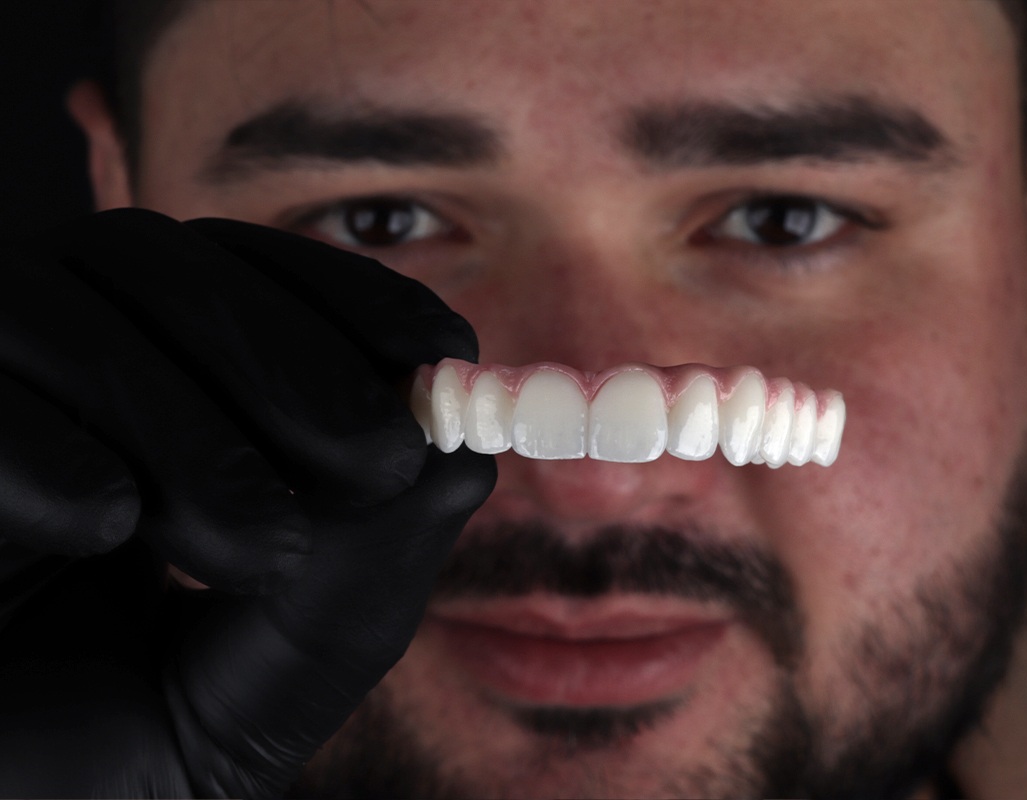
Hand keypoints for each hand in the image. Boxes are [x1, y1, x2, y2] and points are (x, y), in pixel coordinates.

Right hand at [0, 209, 494, 796]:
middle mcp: (44, 361)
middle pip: (155, 263)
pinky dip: (45, 447)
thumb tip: (466, 456)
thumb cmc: (138, 747)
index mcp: (144, 381)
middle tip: (378, 452)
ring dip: (190, 424)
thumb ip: (371, 559)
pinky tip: (105, 524)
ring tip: (260, 547)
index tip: (440, 345)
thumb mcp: (286, 655)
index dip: (347, 294)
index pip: (243, 273)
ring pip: (61, 310)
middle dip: (291, 357)